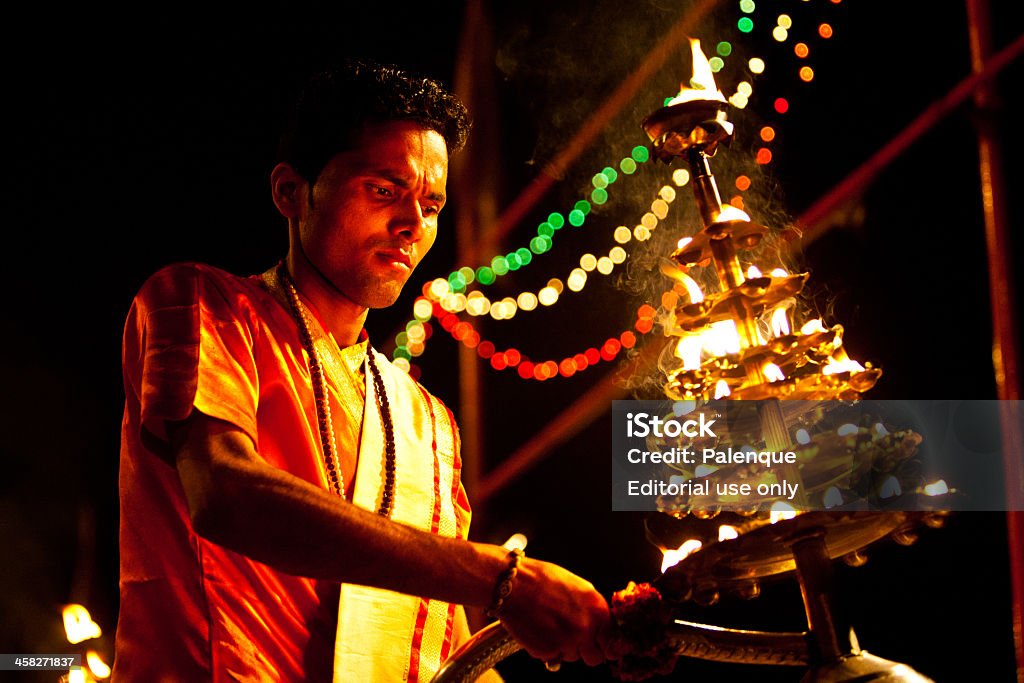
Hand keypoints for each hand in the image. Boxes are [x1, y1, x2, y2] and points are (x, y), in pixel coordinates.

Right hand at [496, 557, 611, 666]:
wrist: (512, 584)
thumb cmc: (542, 580)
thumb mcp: (578, 587)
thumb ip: (593, 609)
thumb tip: (601, 627)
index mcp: (597, 610)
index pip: (612, 641)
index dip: (603, 643)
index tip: (598, 644)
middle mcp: (585, 629)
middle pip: (595, 658)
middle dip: (585, 650)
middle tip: (572, 636)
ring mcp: (567, 642)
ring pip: (573, 657)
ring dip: (564, 647)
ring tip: (550, 624)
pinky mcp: (547, 652)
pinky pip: (553, 657)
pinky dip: (547, 647)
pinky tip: (539, 628)